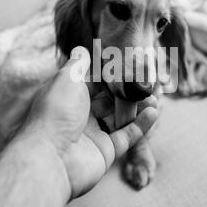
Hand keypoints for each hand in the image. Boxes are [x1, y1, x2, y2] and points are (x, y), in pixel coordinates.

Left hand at [26, 48, 157, 198]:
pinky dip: (141, 125)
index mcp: (69, 98)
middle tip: (147, 82)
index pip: (93, 84)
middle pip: (109, 101)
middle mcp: (80, 116)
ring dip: (138, 107)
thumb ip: (78, 64)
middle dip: (127, 92)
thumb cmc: (56, 113)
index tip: (128, 66)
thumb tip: (81, 49)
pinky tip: (153, 112)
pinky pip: (127, 136)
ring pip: (120, 118)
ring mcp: (94, 135)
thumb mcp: (67, 79)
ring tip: (154, 96)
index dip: (110, 76)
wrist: (51, 157)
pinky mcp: (106, 152)